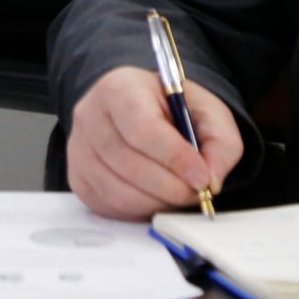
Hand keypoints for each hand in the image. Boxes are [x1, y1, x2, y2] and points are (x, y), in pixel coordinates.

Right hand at [66, 66, 244, 220]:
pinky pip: (108, 205)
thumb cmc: (169, 108)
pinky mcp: (78, 178)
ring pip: (117, 190)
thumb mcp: (205, 110)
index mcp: (119, 88)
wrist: (137, 108)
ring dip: (157, 202)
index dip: (175, 158)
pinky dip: (138, 210)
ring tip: (179, 194)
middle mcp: (90, 116)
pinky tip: (156, 197)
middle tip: (197, 192)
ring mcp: (79, 149)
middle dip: (171, 186)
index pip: (142, 128)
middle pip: (129, 164)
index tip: (202, 178)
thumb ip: (220, 141)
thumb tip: (212, 180)